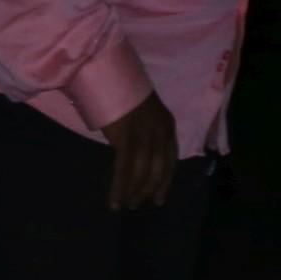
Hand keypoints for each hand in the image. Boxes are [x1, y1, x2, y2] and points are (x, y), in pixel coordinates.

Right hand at [103, 93, 178, 213]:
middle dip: (149, 190)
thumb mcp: (144, 114)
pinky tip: (114, 201)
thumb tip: (139, 159)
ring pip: (141, 172)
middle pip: (158, 169)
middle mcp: (160, 131)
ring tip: (126, 205)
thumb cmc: (122, 93)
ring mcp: (144, 134)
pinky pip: (124, 169)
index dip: (164, 182)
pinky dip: (119, 187)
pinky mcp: (126, 137)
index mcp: (167, 126)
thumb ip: (147, 135)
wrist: (110, 74)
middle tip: (138, 204)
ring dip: (133, 192)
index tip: (158, 198)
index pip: (170, 161)